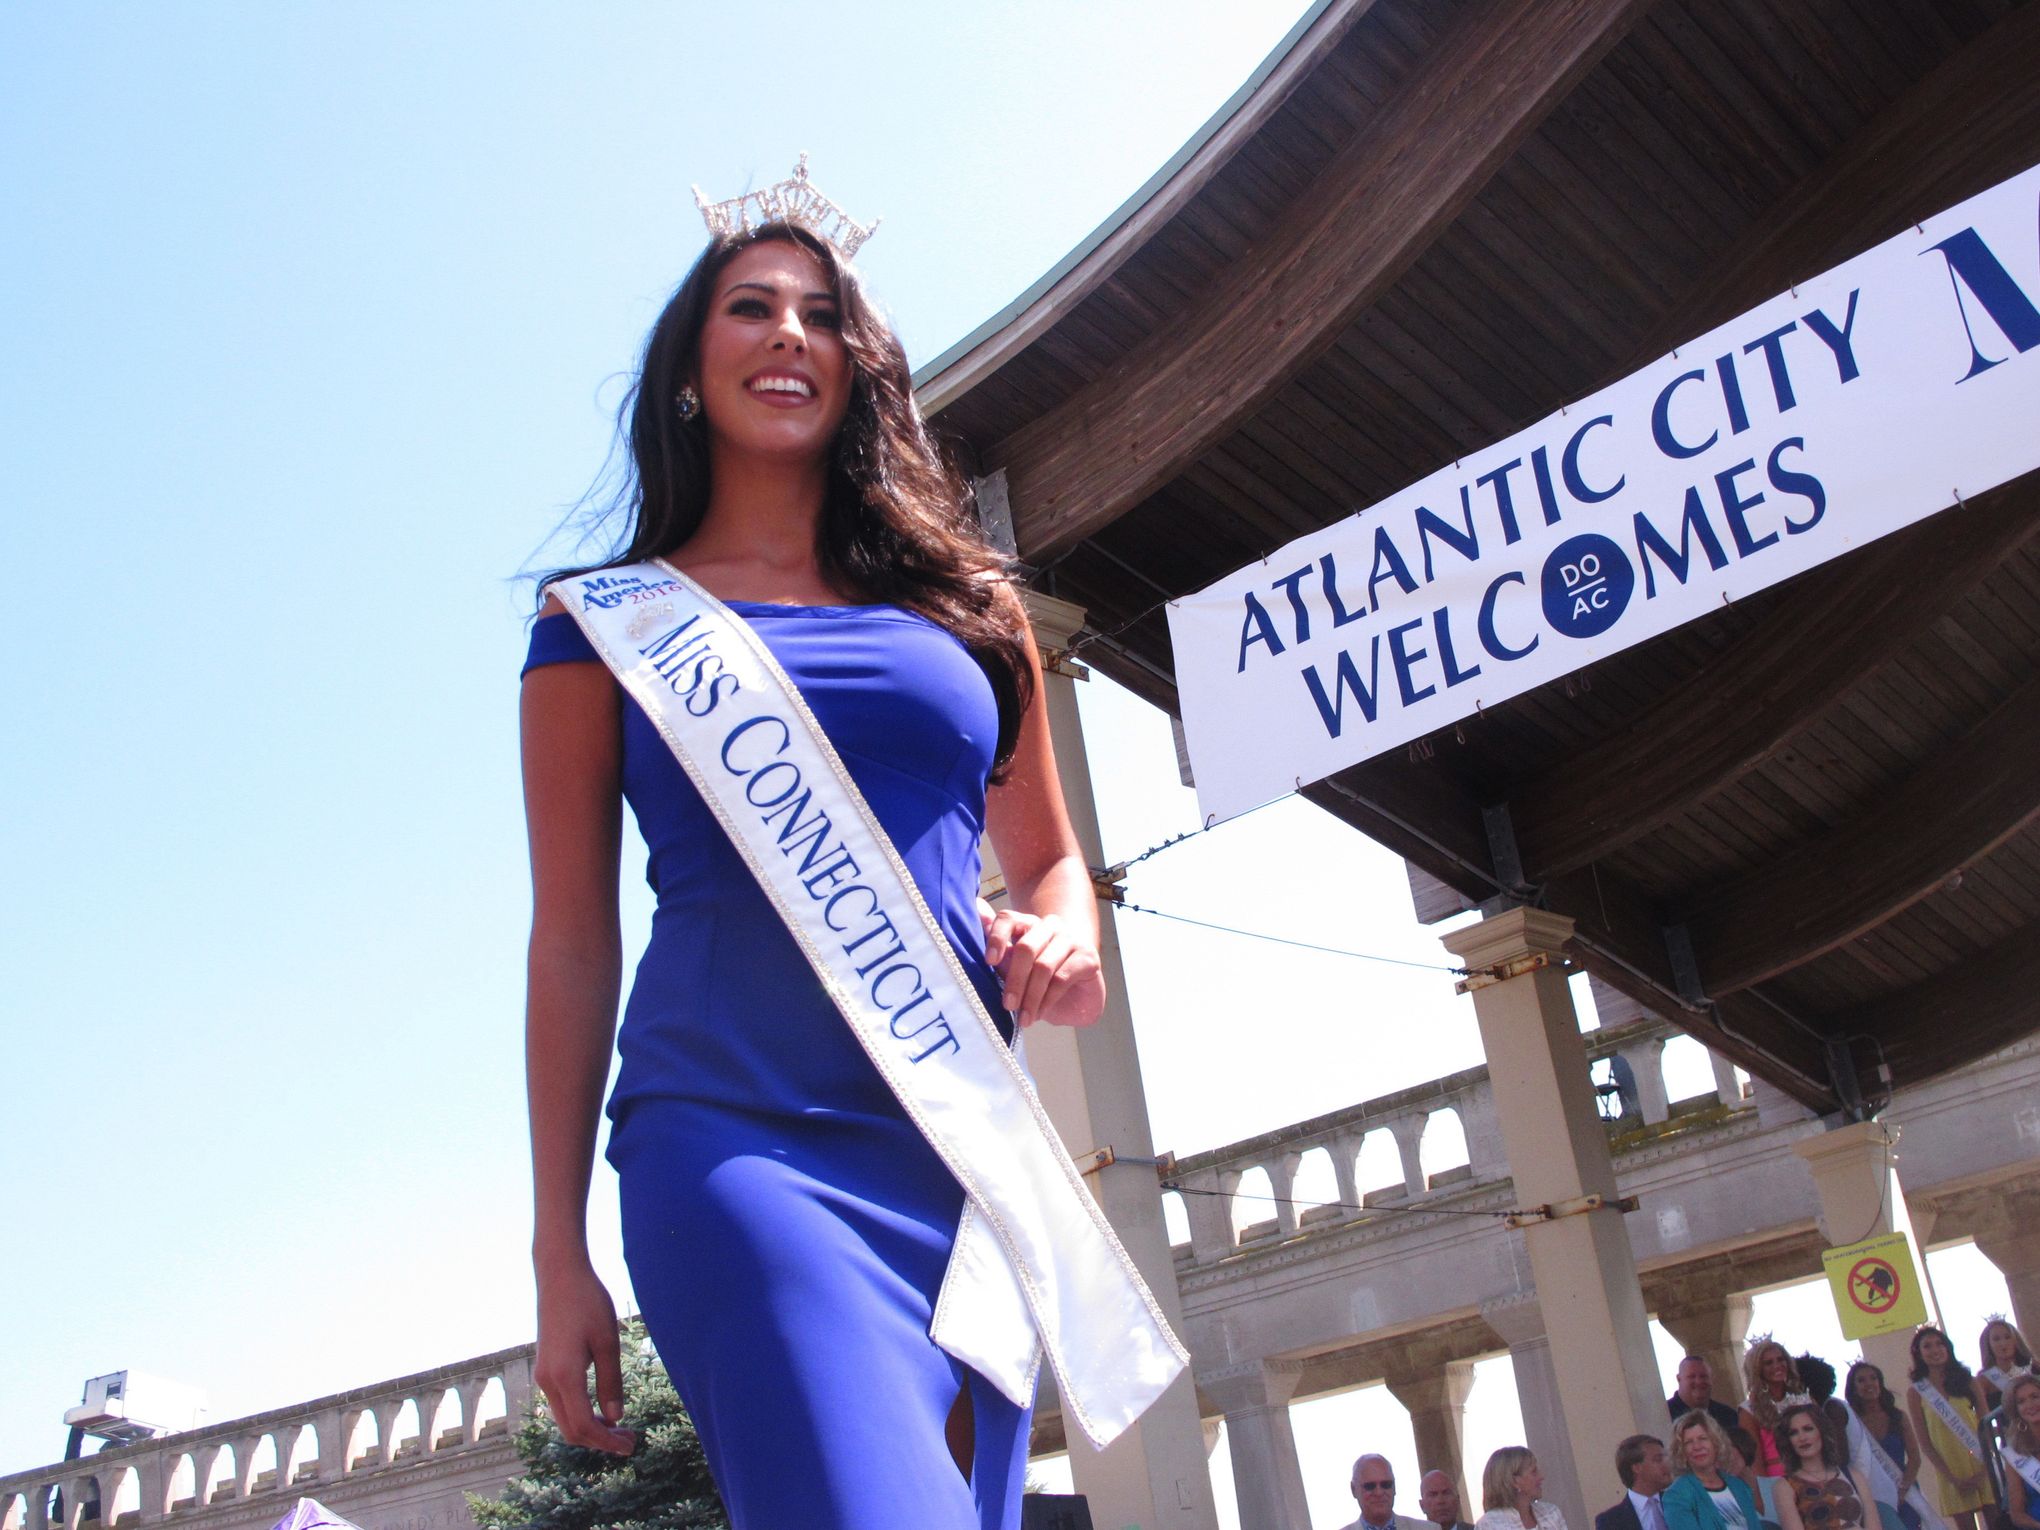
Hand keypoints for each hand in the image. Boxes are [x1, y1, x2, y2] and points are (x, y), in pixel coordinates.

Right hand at [533, 1260, 636, 1454]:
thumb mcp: (607, 1342)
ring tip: (621, 1428)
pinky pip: (562, 1404)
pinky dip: (582, 1415)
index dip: (607, 1442)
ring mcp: (543, 1376)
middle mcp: (548, 1381)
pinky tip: (602, 1409)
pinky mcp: (546, 1368)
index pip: (584, 1426)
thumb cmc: (588, 1303)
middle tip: (631, 1440)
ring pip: (565, 1419)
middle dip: (600, 1441)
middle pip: (571, 1430)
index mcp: (564, 1377)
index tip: (631, 1447)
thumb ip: (611, 1382)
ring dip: (591, 1429)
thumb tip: (615, 1418)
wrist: (560, 1276)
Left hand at [979, 898, 1105, 1027]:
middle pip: (1026, 947)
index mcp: (1027, 924)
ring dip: (1031, 996)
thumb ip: (998, 949)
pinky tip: (1040, 1013)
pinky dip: (1047, 1000)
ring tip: (1023, 1018)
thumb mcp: (1013, 970)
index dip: (997, 938)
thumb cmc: (1040, 983)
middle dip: (1014, 980)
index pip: (1008, 919)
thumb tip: (976, 911)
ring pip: (1043, 966)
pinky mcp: (1088, 957)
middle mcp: (1049, 926)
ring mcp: (1071, 939)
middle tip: (1007, 1005)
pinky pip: (1062, 978)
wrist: (1077, 1000)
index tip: (989, 962)